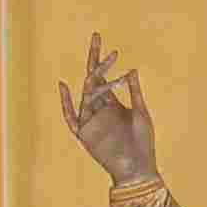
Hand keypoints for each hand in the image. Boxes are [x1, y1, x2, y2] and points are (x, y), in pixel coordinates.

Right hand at [59, 33, 156, 183]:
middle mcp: (99, 108)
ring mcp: (90, 120)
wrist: (138, 168)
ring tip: (104, 73)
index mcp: (111, 102)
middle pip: (92, 79)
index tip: (105, 42)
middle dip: (94, 59)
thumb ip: (133, 92)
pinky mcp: (84, 133)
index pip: (103, 76)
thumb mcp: (140, 113)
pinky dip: (66, 103)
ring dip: (95, 82)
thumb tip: (131, 69)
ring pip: (87, 94)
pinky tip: (64, 86)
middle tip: (96, 37)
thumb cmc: (143, 142)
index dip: (102, 59)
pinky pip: (71, 116)